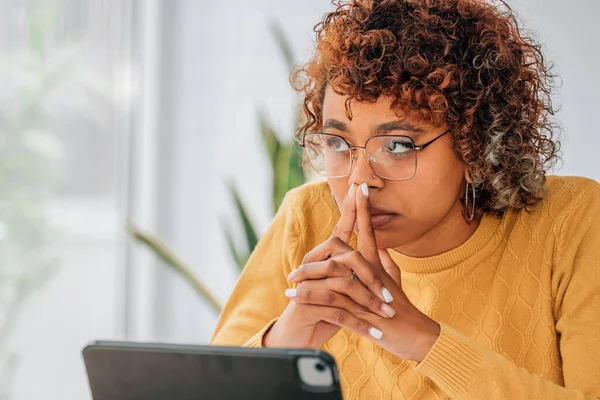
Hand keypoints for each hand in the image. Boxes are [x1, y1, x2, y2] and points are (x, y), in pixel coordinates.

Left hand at [286, 183, 440, 361]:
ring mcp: (366, 290)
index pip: (368, 229)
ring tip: (290, 284)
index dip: (363, 208)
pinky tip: (296, 300)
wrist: (414, 335)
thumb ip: (385, 261)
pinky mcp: (361, 310)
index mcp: (377, 263)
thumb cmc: (402, 308)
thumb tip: (379, 245)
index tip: (359, 188)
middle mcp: (371, 272)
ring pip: (332, 275)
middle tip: (296, 268)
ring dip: (307, 279)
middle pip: (342, 249)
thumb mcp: (394, 281)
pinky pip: (331, 300)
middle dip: (315, 256)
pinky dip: (311, 299)